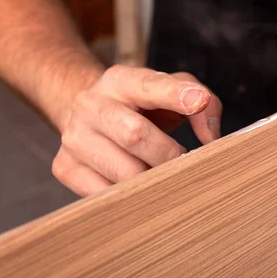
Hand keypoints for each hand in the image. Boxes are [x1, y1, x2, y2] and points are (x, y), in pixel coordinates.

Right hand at [52, 65, 221, 195]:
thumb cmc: (142, 107)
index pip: (150, 84)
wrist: (92, 116)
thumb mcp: (173, 92)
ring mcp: (73, 137)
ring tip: (164, 177)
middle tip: (185, 164)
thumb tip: (211, 138)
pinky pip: (106, 194)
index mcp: (120, 80)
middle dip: (169, 155)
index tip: (198, 102)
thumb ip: (202, 103)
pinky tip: (140, 188)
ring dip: (153, 181)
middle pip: (135, 135)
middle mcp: (90, 104)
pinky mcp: (65, 167)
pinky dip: (131, 197)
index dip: (176, 95)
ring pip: (123, 172)